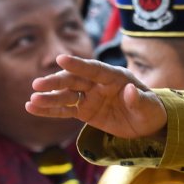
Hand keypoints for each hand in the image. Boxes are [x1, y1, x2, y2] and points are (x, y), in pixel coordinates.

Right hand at [28, 53, 168, 138]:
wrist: (148, 125)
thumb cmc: (151, 111)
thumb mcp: (150, 107)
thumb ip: (140, 100)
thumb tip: (130, 90)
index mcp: (115, 77)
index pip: (95, 68)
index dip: (78, 64)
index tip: (61, 58)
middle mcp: (99, 84)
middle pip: (75, 80)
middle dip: (56, 81)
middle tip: (37, 83)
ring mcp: (90, 97)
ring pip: (67, 95)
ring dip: (49, 97)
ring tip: (32, 100)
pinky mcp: (85, 111)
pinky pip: (65, 110)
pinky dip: (50, 110)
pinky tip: (32, 108)